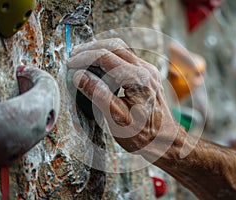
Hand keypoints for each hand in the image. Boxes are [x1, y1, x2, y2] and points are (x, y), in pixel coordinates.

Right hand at [67, 38, 180, 155]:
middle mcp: (146, 70)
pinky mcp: (148, 75)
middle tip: (74, 57)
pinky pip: (127, 58)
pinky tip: (99, 67)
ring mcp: (149, 71)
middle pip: (115, 46)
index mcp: (138, 79)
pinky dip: (110, 57)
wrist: (165, 140)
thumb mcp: (117, 119)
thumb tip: (79, 76)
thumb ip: (99, 95)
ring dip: (101, 50)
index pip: (106, 57)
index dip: (85, 58)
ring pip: (121, 49)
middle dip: (91, 48)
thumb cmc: (143, 135)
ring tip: (83, 58)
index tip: (70, 64)